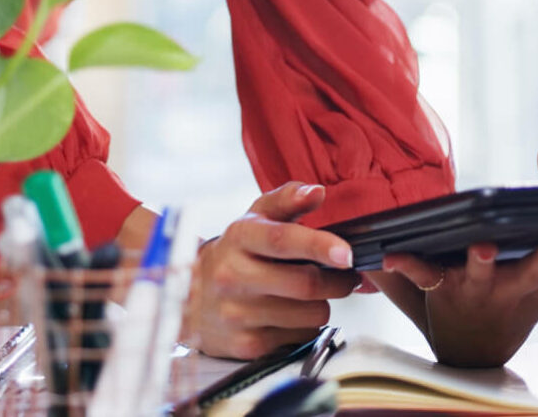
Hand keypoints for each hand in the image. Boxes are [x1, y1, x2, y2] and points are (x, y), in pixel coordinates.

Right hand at [187, 182, 361, 359]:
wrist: (190, 298)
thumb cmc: (236, 254)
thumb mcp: (254, 219)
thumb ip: (287, 200)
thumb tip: (318, 192)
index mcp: (239, 237)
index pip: (282, 240)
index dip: (319, 246)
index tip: (347, 253)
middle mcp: (233, 275)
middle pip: (305, 283)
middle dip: (337, 280)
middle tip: (345, 274)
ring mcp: (237, 313)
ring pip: (311, 314)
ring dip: (323, 304)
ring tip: (311, 295)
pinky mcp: (246, 345)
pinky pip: (301, 337)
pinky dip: (306, 326)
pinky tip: (290, 315)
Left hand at [379, 226, 537, 367]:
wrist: (472, 347)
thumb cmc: (517, 300)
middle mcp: (516, 286)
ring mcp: (479, 287)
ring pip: (483, 272)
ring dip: (482, 261)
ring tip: (481, 246)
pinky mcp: (442, 286)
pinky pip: (421, 274)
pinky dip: (404, 266)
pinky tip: (385, 259)